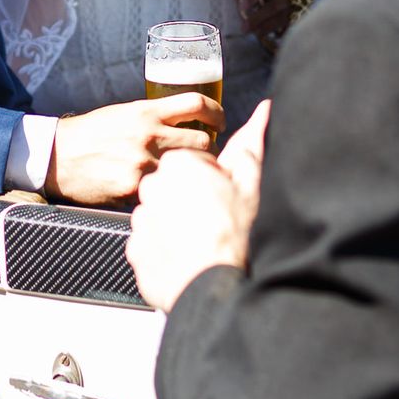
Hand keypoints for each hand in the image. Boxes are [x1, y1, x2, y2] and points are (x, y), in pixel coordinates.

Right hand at [44, 92, 222, 206]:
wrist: (56, 156)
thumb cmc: (90, 135)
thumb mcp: (123, 115)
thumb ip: (153, 119)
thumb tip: (184, 126)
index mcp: (146, 112)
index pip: (196, 103)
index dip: (217, 112)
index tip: (220, 122)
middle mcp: (148, 134)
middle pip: (202, 140)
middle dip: (207, 150)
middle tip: (202, 157)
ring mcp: (142, 162)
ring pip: (188, 169)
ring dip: (190, 174)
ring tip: (182, 178)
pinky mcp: (133, 187)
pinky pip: (164, 190)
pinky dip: (164, 192)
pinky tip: (158, 193)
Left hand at [127, 101, 270, 310]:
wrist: (214, 287)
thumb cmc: (236, 237)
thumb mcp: (252, 184)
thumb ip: (252, 144)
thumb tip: (264, 111)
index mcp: (178, 163)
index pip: (191, 160)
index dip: (210, 177)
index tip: (220, 194)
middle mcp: (151, 185)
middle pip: (171, 184)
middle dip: (189, 196)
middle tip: (212, 218)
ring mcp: (140, 218)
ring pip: (159, 214)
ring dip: (176, 222)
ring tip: (200, 241)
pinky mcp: (134, 249)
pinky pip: (150, 242)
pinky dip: (164, 247)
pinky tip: (184, 255)